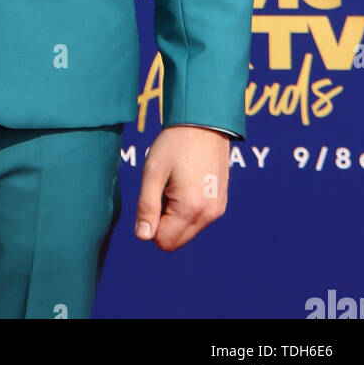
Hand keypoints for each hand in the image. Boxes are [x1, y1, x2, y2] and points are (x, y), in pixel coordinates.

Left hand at [134, 125, 229, 250]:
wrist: (204, 122)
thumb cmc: (174, 144)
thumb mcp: (153, 172)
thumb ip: (146, 207)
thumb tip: (143, 236)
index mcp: (191, 208)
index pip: (163, 241)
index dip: (150, 223)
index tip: (153, 195)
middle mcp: (209, 215)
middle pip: (176, 241)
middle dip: (163, 221)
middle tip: (163, 189)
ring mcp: (217, 210)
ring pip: (187, 231)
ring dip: (175, 215)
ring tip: (175, 184)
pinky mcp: (221, 204)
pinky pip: (198, 220)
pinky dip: (187, 209)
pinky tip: (186, 183)